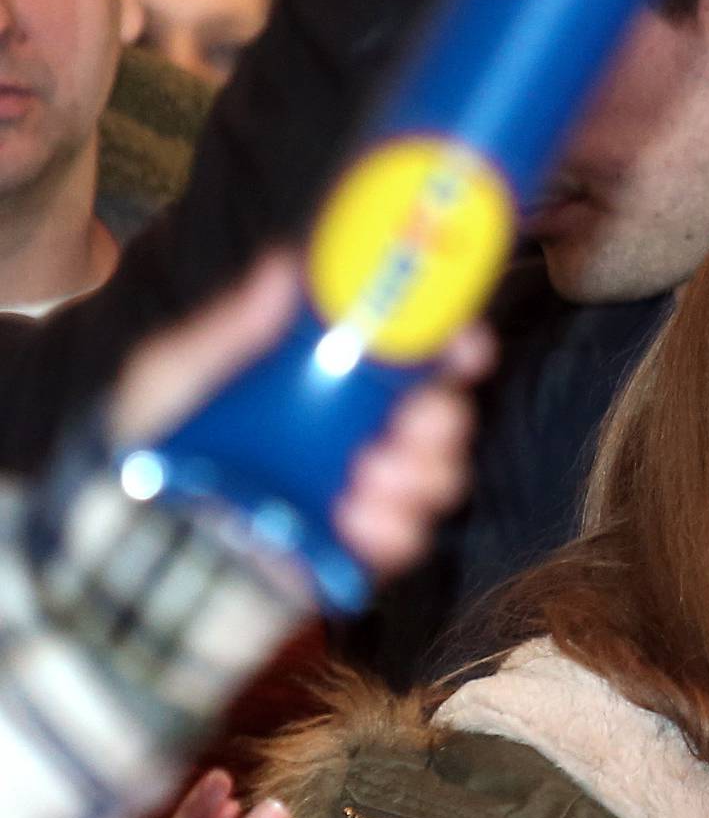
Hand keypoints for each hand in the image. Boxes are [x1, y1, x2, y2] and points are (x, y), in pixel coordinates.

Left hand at [107, 254, 492, 587]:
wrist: (134, 538)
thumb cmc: (151, 446)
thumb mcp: (178, 372)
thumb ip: (232, 326)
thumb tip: (285, 263)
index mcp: (328, 382)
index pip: (412, 356)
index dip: (451, 345)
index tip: (465, 344)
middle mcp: (357, 434)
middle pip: (442, 417)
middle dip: (442, 418)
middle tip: (415, 423)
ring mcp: (362, 495)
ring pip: (439, 477)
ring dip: (422, 474)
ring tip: (370, 479)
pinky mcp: (354, 553)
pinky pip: (406, 538)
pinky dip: (393, 527)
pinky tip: (354, 520)